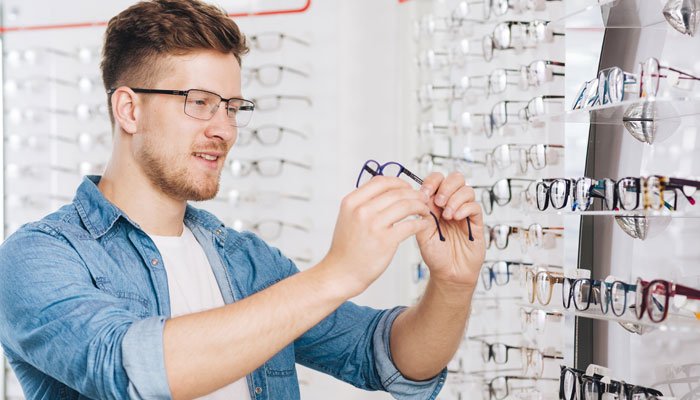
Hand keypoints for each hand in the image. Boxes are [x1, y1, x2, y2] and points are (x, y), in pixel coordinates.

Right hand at [321, 176, 433, 296]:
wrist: (341, 272)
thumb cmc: (346, 248)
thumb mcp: (347, 217)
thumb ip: (363, 203)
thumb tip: (385, 191)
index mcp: (351, 202)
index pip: (380, 181)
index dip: (398, 182)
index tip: (407, 188)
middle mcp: (361, 210)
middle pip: (396, 192)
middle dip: (414, 193)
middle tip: (422, 199)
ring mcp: (374, 225)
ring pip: (406, 205)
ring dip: (420, 206)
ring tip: (424, 211)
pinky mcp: (386, 240)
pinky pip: (411, 225)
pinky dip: (421, 223)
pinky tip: (423, 224)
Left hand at [416, 172, 485, 288]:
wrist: (449, 273)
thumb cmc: (435, 254)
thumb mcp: (422, 232)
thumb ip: (423, 214)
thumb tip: (422, 195)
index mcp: (435, 204)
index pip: (437, 180)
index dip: (432, 182)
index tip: (425, 193)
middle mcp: (451, 204)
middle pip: (455, 178)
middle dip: (446, 186)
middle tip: (439, 202)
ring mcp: (464, 212)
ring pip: (467, 189)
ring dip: (455, 199)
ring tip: (448, 215)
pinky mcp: (476, 222)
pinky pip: (475, 206)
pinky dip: (465, 208)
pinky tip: (457, 218)